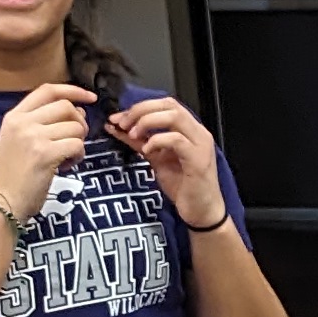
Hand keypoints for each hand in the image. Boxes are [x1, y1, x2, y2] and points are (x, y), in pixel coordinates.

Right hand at [0, 79, 95, 225]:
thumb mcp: (18, 140)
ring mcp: (33, 137)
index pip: (47, 90)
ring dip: (79, 143)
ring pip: (75, 127)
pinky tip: (67, 165)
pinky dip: (78, 155)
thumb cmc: (14, 174)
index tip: (90, 98)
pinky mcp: (45, 153)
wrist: (2, 201)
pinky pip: (77, 145)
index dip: (73, 90)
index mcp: (14, 116)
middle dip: (80, 122)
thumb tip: (77, 110)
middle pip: (66, 106)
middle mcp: (22, 122)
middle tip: (75, 140)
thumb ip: (42, 123)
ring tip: (67, 157)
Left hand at [108, 93, 227, 230]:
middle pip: (169, 105)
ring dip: (147, 122)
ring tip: (132, 134)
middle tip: (123, 123)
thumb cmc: (183, 187)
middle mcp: (197, 132)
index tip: (120, 118)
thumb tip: (116, 127)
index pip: (166, 104)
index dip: (141, 106)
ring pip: (174, 117)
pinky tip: (147, 151)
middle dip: (141, 110)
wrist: (201, 212)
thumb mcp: (156, 159)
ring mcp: (200, 144)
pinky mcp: (198, 159)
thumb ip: (139, 141)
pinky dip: (157, 141)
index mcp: (189, 130)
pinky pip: (176, 140)